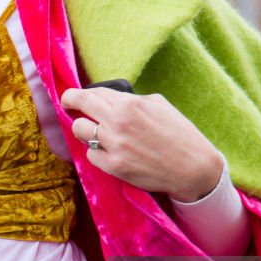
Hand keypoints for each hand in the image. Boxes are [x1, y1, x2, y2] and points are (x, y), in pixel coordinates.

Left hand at [61, 87, 224, 201]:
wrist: (193, 168)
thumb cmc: (180, 134)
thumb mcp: (159, 105)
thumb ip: (133, 100)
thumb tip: (112, 99)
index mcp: (130, 104)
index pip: (93, 92)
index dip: (79, 93)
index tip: (73, 96)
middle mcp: (118, 122)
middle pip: (79, 106)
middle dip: (70, 101)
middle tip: (68, 104)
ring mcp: (114, 145)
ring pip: (79, 130)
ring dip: (83, 129)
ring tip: (92, 131)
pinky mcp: (114, 166)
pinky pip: (90, 155)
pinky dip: (96, 152)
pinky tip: (108, 151)